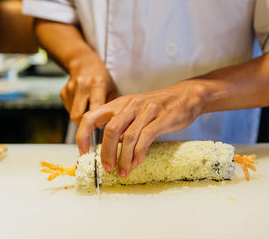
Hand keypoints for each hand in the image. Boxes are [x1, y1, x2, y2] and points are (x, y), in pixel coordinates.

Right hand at [61, 55, 116, 124]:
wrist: (84, 62)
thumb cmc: (101, 77)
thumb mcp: (112, 89)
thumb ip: (110, 106)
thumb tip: (108, 125)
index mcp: (97, 84)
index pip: (95, 107)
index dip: (96, 120)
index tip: (99, 127)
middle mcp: (83, 86)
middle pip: (78, 115)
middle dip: (83, 125)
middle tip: (91, 128)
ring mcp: (71, 88)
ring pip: (72, 113)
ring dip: (81, 117)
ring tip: (89, 111)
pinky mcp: (63, 91)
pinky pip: (69, 108)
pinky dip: (76, 110)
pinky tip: (82, 103)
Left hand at [76, 81, 206, 176]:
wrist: (186, 96)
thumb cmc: (158, 106)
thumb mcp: (134, 110)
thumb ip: (122, 124)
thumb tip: (111, 145)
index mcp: (119, 103)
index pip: (91, 116)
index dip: (82, 134)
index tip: (82, 152)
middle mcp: (131, 105)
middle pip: (110, 130)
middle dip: (106, 153)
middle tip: (107, 168)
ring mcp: (147, 111)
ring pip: (128, 137)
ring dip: (124, 158)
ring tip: (123, 171)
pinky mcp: (162, 118)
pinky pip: (146, 137)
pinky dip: (139, 152)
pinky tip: (137, 162)